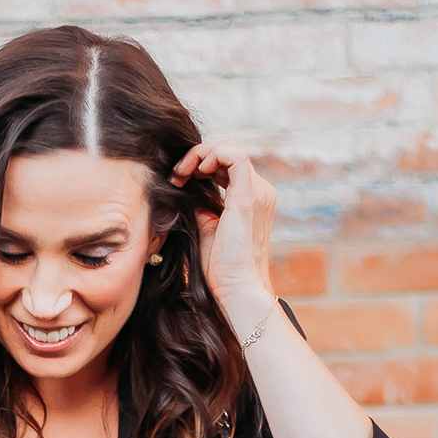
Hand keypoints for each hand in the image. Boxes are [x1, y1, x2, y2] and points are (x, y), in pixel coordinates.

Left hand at [171, 140, 278, 338]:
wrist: (235, 289)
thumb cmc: (221, 268)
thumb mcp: (207, 228)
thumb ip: (202, 206)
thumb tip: (186, 189)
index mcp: (251, 199)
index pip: (228, 165)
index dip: (201, 164)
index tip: (178, 180)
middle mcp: (260, 191)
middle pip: (229, 152)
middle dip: (198, 156)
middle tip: (176, 174)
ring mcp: (258, 191)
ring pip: (231, 148)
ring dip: (201, 153)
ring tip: (181, 173)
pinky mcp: (248, 195)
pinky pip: (233, 155)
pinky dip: (211, 154)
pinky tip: (194, 170)